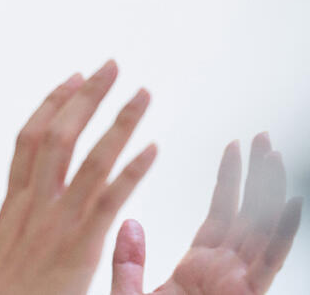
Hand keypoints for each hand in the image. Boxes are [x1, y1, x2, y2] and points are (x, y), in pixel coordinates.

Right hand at [0, 60, 156, 294]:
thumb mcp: (5, 248)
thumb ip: (21, 220)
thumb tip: (32, 200)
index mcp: (15, 203)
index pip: (30, 139)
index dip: (52, 103)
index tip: (72, 78)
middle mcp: (33, 203)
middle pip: (58, 134)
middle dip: (86, 96)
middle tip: (110, 67)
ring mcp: (56, 222)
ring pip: (88, 158)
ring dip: (118, 121)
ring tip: (142, 94)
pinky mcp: (79, 247)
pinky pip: (109, 199)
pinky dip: (132, 171)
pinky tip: (153, 148)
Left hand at [111, 134, 302, 294]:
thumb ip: (128, 263)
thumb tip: (129, 223)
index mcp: (198, 269)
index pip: (220, 214)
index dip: (229, 181)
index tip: (234, 148)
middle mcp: (224, 273)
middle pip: (246, 216)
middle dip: (257, 177)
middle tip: (264, 139)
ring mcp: (237, 285)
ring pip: (259, 231)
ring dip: (269, 194)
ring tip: (275, 155)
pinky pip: (266, 262)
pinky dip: (280, 232)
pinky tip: (291, 202)